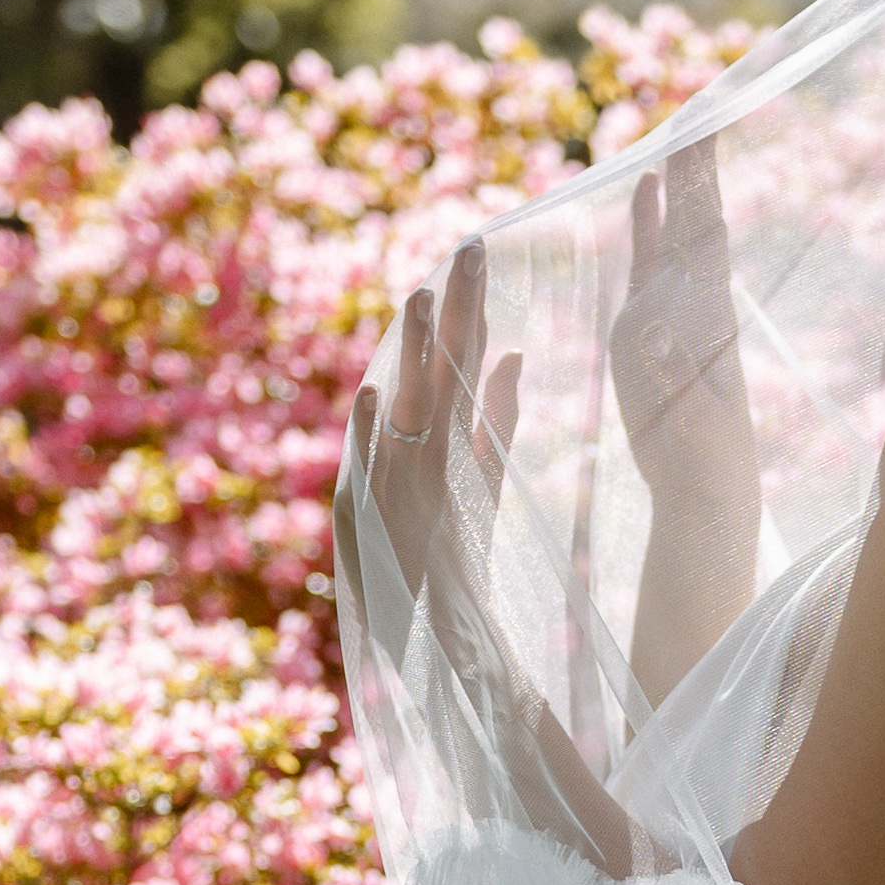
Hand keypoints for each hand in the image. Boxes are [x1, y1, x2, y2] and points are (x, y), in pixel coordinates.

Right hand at [337, 237, 522, 661]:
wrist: (436, 634)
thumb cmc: (455, 553)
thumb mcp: (482, 480)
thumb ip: (496, 420)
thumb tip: (514, 355)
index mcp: (442, 436)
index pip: (457, 359)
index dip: (469, 309)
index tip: (482, 253)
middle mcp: (416, 449)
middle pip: (437, 368)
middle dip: (451, 310)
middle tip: (468, 250)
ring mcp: (395, 480)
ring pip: (404, 408)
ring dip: (410, 356)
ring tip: (421, 299)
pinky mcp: (375, 518)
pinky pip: (372, 471)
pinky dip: (369, 435)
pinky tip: (373, 393)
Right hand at [611, 139, 757, 522]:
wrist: (704, 491)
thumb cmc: (698, 459)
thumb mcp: (685, 418)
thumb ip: (667, 369)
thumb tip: (650, 325)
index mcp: (705, 312)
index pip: (706, 226)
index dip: (704, 176)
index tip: (706, 121)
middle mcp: (694, 299)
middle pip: (697, 212)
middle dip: (695, 158)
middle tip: (698, 98)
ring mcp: (673, 308)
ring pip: (676, 226)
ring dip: (676, 178)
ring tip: (674, 127)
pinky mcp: (651, 325)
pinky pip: (649, 255)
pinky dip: (649, 217)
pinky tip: (647, 187)